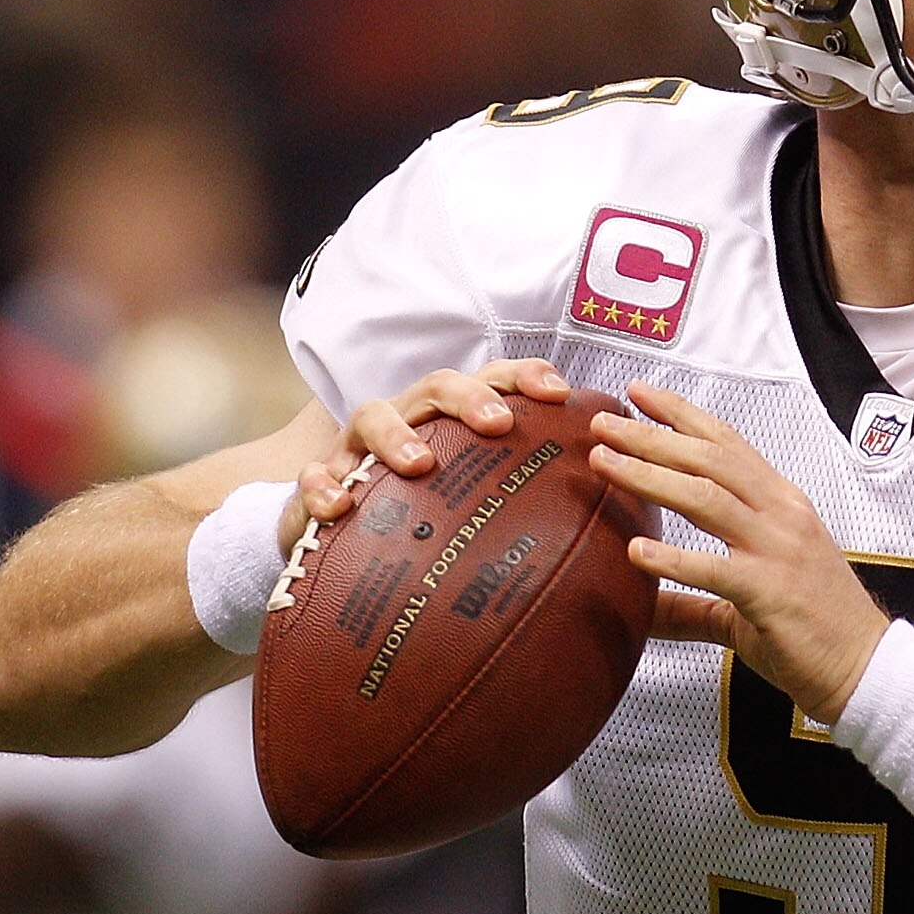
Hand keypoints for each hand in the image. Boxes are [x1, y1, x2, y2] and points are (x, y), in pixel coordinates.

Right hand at [279, 360, 571, 550]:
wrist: (342, 537)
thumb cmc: (427, 515)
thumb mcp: (476, 504)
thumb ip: (525, 504)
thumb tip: (600, 534)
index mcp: (450, 419)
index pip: (492, 381)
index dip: (525, 376)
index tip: (560, 393)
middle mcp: (407, 419)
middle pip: (436, 386)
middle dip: (468, 397)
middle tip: (499, 425)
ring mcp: (358, 446)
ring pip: (371, 414)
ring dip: (397, 434)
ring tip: (420, 464)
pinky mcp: (319, 478)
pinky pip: (314, 473)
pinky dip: (323, 485)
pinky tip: (339, 507)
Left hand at [588, 382, 890, 725]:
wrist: (866, 667)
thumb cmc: (814, 628)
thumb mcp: (746, 599)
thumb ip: (690, 600)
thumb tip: (639, 609)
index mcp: (780, 505)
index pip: (726, 444)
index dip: (681, 415)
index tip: (638, 393)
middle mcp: (781, 515)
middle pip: (709, 460)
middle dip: (652, 437)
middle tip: (603, 421)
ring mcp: (778, 551)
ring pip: (707, 498)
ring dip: (650, 475)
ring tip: (605, 463)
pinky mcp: (772, 594)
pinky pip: (716, 570)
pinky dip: (674, 559)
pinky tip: (635, 551)